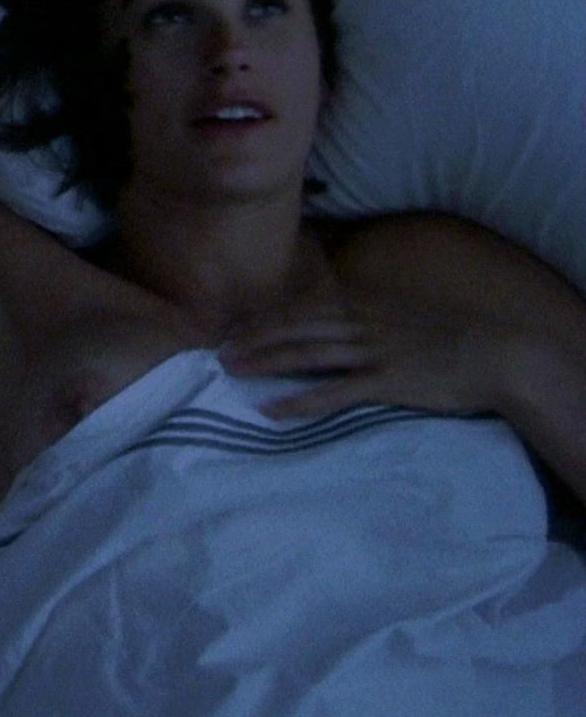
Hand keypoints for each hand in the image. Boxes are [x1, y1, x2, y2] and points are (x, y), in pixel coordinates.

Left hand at [219, 286, 511, 420]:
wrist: (499, 354)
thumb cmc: (454, 339)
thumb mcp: (405, 317)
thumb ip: (371, 319)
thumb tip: (342, 324)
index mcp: (367, 307)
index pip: (304, 310)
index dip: (267, 319)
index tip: (235, 328)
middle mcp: (363, 325)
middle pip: (296, 328)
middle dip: (254, 338)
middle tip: (217, 351)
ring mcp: (374, 352)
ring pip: (307, 353)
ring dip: (265, 361)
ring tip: (230, 370)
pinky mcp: (386, 382)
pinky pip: (333, 392)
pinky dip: (299, 400)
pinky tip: (271, 409)